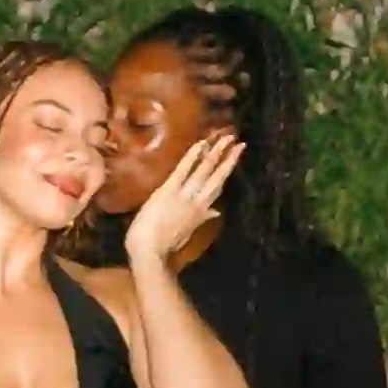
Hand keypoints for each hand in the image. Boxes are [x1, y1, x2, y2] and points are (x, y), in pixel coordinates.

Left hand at [124, 127, 243, 270]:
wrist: (149, 250)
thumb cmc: (164, 244)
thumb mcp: (187, 232)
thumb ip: (202, 218)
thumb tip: (216, 211)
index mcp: (201, 211)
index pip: (217, 187)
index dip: (227, 171)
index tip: (235, 158)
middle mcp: (197, 201)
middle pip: (217, 177)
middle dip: (228, 158)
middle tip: (239, 142)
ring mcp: (184, 194)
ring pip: (205, 170)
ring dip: (216, 152)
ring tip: (226, 138)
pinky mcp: (169, 190)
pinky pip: (183, 169)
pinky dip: (192, 156)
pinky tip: (201, 143)